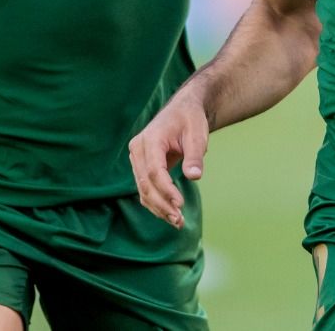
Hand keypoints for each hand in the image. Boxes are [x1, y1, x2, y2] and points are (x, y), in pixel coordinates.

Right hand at [128, 92, 209, 227]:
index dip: (166, 190)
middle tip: (179, 220)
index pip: (154, 170)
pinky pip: (145, 189)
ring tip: (178, 222)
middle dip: (162, 204)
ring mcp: (137, 159)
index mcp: (150, 139)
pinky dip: (156, 203)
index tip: (180, 204)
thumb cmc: (190, 120)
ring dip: (158, 208)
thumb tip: (194, 176)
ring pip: (143, 190)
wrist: (182, 111)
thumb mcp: (197, 134)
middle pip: (145, 183)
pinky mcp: (141, 167)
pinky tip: (171, 215)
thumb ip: (195, 155)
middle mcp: (138, 149)